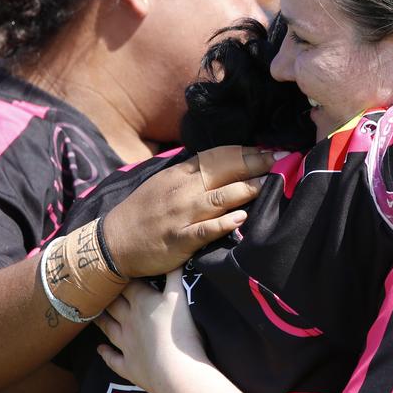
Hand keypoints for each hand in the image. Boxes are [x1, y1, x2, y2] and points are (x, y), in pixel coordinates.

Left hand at [95, 269, 207, 392]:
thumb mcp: (180, 297)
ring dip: (101, 320)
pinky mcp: (128, 366)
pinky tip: (100, 349)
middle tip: (98, 289)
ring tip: (94, 314)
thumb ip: (175, 275)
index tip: (117, 269)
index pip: (127, 284)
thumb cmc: (180, 331)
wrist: (176, 371)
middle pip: (113, 304)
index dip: (123, 276)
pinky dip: (105, 354)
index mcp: (141, 302)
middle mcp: (128, 320)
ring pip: (108, 328)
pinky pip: (112, 358)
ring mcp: (126, 344)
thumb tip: (172, 257)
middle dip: (107, 296)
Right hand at [103, 146, 278, 278]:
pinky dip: (224, 223)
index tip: (266, 150)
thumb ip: (190, 175)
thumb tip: (221, 166)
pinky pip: (205, 230)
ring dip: (246, 189)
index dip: (243, 152)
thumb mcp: (163, 184)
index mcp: (178, 175)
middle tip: (279, 160)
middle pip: (222, 172)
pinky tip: (242, 218)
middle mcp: (182, 191)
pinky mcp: (180, 239)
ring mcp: (181, 215)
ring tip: (269, 184)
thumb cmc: (142, 213)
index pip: (216, 157)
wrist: (114, 242)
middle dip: (253, 164)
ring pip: (219, 198)